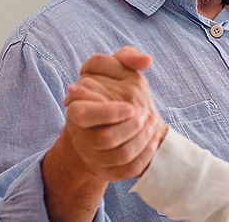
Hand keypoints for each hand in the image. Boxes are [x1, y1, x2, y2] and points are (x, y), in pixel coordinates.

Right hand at [43, 47, 166, 220]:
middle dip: (132, 126)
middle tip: (145, 114)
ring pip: (121, 155)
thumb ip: (125, 57)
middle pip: (107, 138)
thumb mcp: (114, 70)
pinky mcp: (110, 171)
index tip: (131, 107)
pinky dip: (145, 154)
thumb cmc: (110, 92)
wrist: (107, 125)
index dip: (109, 112)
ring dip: (142, 138)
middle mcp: (82, 137)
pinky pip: (129, 169)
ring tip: (152, 123)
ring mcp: (95, 156)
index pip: (84, 116)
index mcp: (76, 111)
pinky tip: (152, 138)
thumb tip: (146, 60)